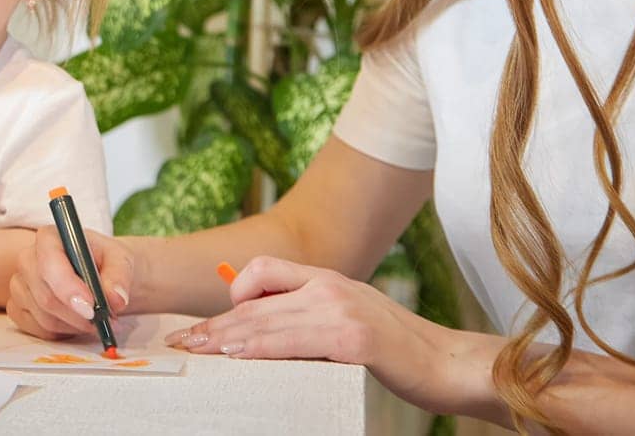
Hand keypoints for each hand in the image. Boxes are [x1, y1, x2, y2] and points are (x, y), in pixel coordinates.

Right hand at [7, 224, 133, 338]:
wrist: (98, 272)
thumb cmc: (105, 261)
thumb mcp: (121, 260)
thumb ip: (119, 276)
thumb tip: (115, 299)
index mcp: (49, 238)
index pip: (49, 263)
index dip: (68, 287)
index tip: (91, 307)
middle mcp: (28, 259)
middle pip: (46, 297)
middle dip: (78, 315)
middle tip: (106, 320)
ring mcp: (19, 285)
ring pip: (45, 318)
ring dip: (76, 326)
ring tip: (97, 320)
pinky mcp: (18, 308)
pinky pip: (39, 330)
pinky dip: (64, 333)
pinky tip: (77, 322)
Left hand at [161, 256, 471, 414]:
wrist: (449, 363)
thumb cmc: (397, 350)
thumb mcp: (348, 320)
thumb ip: (309, 316)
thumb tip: (260, 333)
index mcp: (326, 278)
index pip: (263, 270)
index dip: (229, 296)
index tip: (206, 325)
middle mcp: (329, 286)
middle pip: (256, 301)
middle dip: (216, 324)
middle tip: (185, 342)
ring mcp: (341, 309)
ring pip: (268, 322)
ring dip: (227, 338)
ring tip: (199, 351)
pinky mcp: (354, 338)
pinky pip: (295, 341)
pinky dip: (262, 348)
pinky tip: (240, 357)